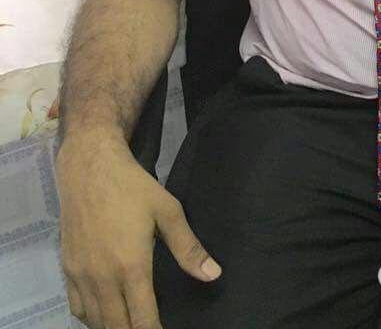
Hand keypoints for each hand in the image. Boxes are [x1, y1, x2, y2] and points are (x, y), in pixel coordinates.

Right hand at [55, 132, 221, 328]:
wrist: (90, 168)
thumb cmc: (132, 187)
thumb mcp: (167, 210)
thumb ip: (188, 247)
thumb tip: (213, 275)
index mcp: (131, 267)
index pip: (142, 319)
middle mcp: (103, 279)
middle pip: (117, 327)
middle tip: (151, 326)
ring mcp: (81, 276)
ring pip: (95, 321)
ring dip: (114, 326)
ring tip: (132, 321)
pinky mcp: (67, 269)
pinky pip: (77, 308)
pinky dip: (91, 318)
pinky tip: (105, 312)